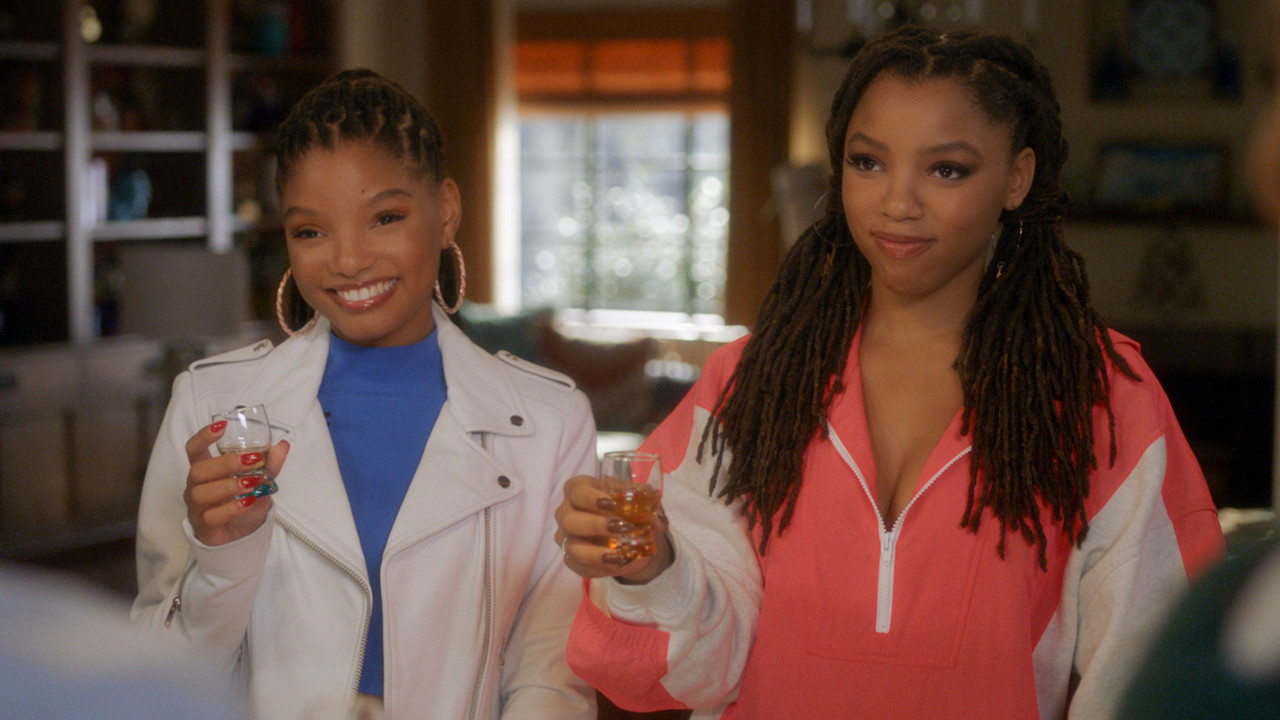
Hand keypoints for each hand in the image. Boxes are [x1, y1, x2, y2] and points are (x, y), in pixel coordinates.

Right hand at [183, 422, 288, 546]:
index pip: (194, 449)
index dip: (203, 436)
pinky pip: (211, 517)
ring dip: (228, 485)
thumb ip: (269, 465)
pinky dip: (231, 508)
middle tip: (251, 460)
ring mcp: (197, 508)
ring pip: (201, 493)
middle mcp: (196, 487)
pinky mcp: (204, 528)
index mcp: (206, 471)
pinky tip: (248, 502)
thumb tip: (282, 445)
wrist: (241, 538)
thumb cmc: (243, 505)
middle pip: (198, 470)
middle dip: (225, 463)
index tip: (221, 426)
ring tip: (252, 484)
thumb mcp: (260, 483)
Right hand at [554, 474, 673, 583]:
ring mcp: (567, 537)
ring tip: (618, 557)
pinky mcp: (572, 558)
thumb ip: (651, 506)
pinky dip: (596, 569)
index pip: (576, 490)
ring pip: (570, 547)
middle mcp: (568, 512)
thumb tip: (659, 521)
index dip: (590, 497)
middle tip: (622, 528)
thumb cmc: (626, 508)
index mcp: (581, 490)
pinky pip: (577, 566)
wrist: (628, 533)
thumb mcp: (641, 502)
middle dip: (595, 525)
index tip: (611, 504)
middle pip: (569, 519)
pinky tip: (615, 566)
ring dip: (594, 553)